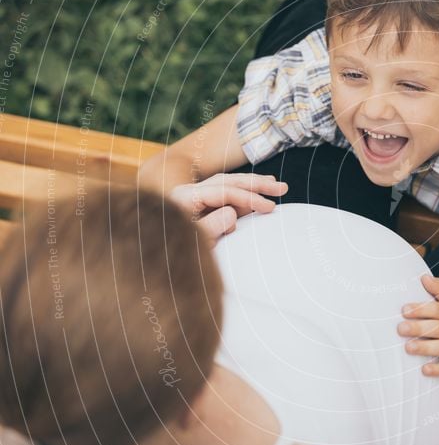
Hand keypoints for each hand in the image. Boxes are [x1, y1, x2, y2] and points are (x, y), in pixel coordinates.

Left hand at [170, 173, 288, 245]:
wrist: (150, 262)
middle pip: (227, 182)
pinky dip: (242, 195)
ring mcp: (193, 199)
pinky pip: (224, 196)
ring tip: (273, 185)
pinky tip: (256, 196)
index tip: (269, 207)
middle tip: (282, 188)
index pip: (224, 191)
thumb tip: (232, 213)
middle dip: (256, 184)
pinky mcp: (198, 208)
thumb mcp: (191, 243)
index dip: (249, 198)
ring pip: (227, 185)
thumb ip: (211, 227)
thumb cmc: (169, 253)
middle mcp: (189, 193)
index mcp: (184, 198)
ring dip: (251, 185)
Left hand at [397, 274, 438, 376]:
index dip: (420, 309)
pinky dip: (438, 370)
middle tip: (401, 328)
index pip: (436, 310)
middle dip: (418, 328)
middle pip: (436, 328)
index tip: (404, 310)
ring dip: (425, 348)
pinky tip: (425, 370)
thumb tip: (423, 277)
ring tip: (408, 347)